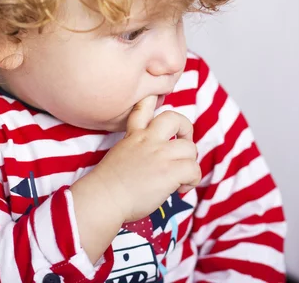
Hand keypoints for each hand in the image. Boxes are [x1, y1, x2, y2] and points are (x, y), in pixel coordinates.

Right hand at [92, 96, 200, 221]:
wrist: (104, 198)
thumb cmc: (109, 184)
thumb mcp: (119, 154)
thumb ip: (136, 149)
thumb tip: (154, 160)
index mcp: (134, 135)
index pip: (144, 105)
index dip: (154, 99)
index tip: (159, 105)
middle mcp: (148, 140)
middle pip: (176, 119)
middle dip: (186, 130)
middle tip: (183, 147)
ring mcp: (160, 154)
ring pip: (190, 148)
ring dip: (189, 163)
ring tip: (181, 177)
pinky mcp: (169, 171)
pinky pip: (194, 169)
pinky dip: (192, 180)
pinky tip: (180, 188)